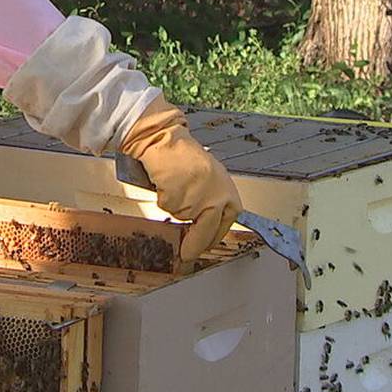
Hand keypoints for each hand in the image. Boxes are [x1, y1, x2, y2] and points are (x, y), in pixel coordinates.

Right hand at [120, 95, 241, 262]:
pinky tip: (165, 184)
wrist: (163, 138)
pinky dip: (163, 199)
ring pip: (183, 217)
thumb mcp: (207, 180)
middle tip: (186, 253)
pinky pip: (168, 208)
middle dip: (196, 243)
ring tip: (174, 187)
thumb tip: (206, 229)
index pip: (226, 223)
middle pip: (208, 231)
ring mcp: (199, 197)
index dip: (213, 236)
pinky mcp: (179, 196)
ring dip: (176, 210)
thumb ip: (211, 202)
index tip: (206, 245)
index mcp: (227, 190)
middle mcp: (218, 195)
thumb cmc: (182, 157)